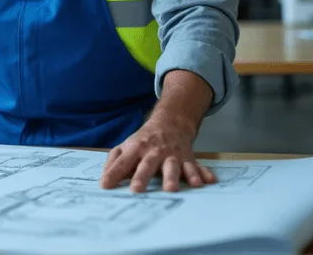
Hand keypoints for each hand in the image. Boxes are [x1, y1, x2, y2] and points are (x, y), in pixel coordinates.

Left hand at [99, 113, 216, 192]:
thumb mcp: (125, 147)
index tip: (105, 186)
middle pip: (148, 164)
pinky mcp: (188, 159)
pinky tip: (208, 181)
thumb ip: (114, 162)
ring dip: (173, 177)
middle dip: (142, 177)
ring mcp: (172, 155)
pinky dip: (202, 173)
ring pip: (173, 166)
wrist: (171, 122)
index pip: (123, 162)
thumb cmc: (144, 140)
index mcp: (136, 148)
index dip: (113, 173)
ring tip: (172, 189)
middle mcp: (154, 151)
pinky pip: (196, 166)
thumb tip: (104, 181)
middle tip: (137, 191)